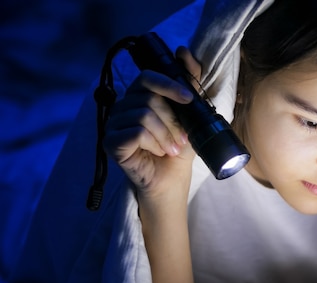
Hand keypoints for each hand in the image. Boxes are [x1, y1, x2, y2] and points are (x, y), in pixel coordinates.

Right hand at [103, 46, 200, 197]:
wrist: (171, 180)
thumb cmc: (178, 149)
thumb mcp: (189, 115)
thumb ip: (188, 84)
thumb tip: (184, 52)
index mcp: (139, 97)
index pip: (148, 78)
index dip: (169, 84)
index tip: (189, 98)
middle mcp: (123, 106)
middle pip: (148, 98)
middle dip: (173, 120)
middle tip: (182, 139)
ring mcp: (113, 124)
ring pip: (143, 115)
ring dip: (165, 135)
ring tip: (170, 148)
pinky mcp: (110, 142)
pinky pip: (136, 132)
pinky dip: (153, 143)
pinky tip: (157, 152)